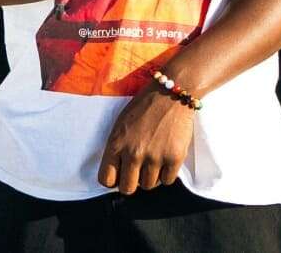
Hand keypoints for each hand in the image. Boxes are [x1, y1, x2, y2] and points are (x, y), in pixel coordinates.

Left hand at [98, 80, 194, 194]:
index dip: (113, 180)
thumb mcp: (122, 123)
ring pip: (149, 185)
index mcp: (117, 143)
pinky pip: (167, 180)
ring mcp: (155, 157)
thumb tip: (117, 172)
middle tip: (139, 171)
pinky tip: (167, 156)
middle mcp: (134, 153)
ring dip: (151, 175)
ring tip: (155, 158)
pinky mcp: (174, 157)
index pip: (106, 179)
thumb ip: (118, 147)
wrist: (172, 91)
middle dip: (132, 182)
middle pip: (127, 188)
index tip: (120, 175)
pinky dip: (167, 172)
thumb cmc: (145, 105)